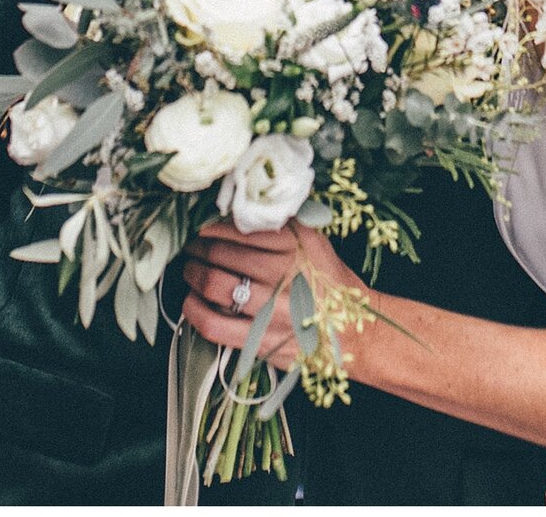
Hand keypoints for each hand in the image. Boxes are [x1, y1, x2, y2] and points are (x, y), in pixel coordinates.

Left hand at [178, 219, 358, 364]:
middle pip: (220, 253)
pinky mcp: (260, 342)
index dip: (210, 224)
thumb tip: (243, 203)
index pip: (238, 226)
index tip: (200, 224)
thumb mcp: (314, 242)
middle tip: (191, 246)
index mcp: (294, 245)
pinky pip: (213, 324)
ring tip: (191, 269)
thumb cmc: (328, 282)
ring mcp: (270, 310)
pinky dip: (194, 310)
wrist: (355, 333)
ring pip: (212, 284)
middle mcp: (282, 274)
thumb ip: (284, 222)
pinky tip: (192, 300)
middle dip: (197, 247)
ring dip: (192, 274)